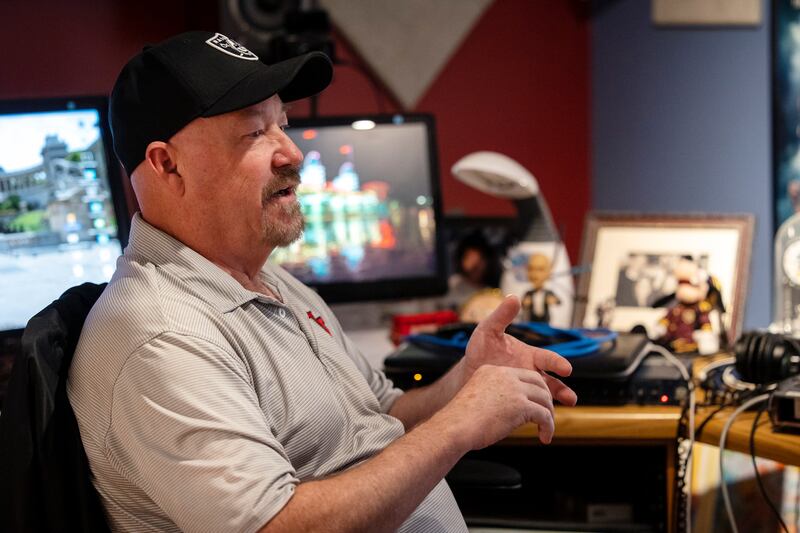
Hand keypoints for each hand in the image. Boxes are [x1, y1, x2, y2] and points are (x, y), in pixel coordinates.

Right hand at [438, 364, 556, 447]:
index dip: (534, 389)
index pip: (523, 375)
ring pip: (544, 399)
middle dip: (546, 400)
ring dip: (549, 416)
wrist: (454, 428)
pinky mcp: (521, 405)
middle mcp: (505, 376)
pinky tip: (544, 437)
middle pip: (538, 382)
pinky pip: (544, 415)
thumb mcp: (478, 399)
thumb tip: (513, 412)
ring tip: (546, 430)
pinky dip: (548, 427)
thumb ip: (495, 398)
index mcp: (492, 371)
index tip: (536, 404)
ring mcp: (514, 389)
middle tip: (546, 416)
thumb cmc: (461, 422)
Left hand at [461, 295, 576, 406]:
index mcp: (529, 355)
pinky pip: (531, 409)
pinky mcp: (519, 402)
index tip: (566, 368)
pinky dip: (537, 415)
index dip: (557, 363)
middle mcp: (532, 372)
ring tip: (560, 413)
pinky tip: (537, 422)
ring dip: (554, 405)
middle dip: (562, 389)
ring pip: (545, 397)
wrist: (468, 374)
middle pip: (552, 381)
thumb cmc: (479, 350)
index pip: (547, 358)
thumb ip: (501, 316)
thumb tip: (513, 296)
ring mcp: (526, 388)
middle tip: (570, 398)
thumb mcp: (488, 331)